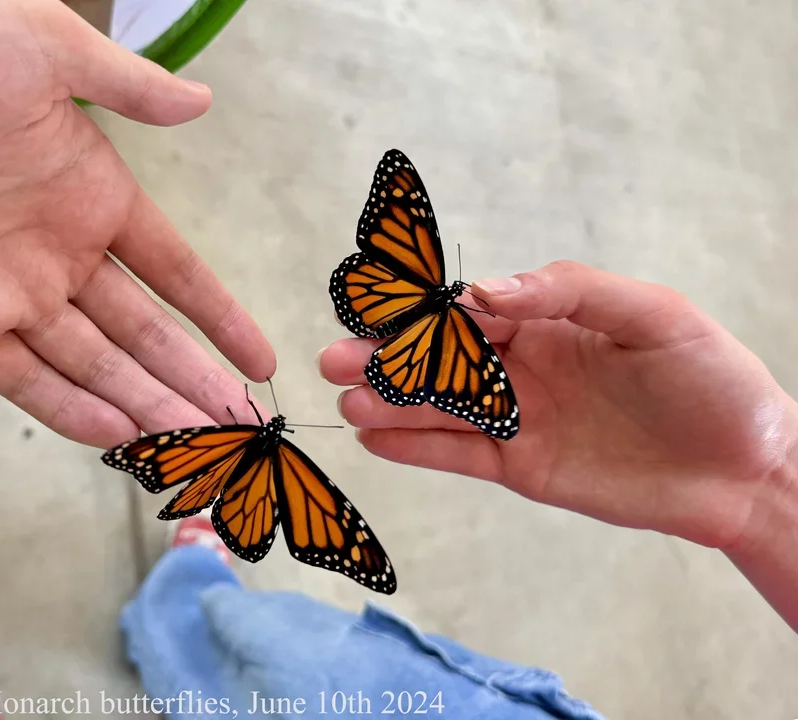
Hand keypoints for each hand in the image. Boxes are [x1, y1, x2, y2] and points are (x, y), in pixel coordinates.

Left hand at [0, 0, 274, 446]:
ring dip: (147, 408)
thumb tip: (201, 104)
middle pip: (143, 334)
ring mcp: (8, 291)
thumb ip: (129, 89)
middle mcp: (59, 251)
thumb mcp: (46, 47)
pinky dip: (69, 409)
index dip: (219, 318)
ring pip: (93, 366)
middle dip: (194, 381)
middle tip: (240, 426)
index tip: (258, 360)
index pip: (176, 273)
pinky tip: (119, 436)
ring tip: (198, 446)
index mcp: (92, 192)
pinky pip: (20, 377)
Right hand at [319, 260, 797, 549]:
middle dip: (387, 358)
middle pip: (441, 359)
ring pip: (442, 408)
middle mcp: (525, 366)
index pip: (470, 311)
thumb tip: (484, 290)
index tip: (376, 313)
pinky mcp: (524, 466)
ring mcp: (521, 418)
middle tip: (333, 359)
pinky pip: (461, 453)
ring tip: (346, 400)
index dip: (422, 312)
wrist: (745, 469)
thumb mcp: (651, 314)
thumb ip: (567, 291)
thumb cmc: (711, 380)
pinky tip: (375, 439)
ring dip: (392, 404)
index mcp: (550, 320)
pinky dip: (418, 448)